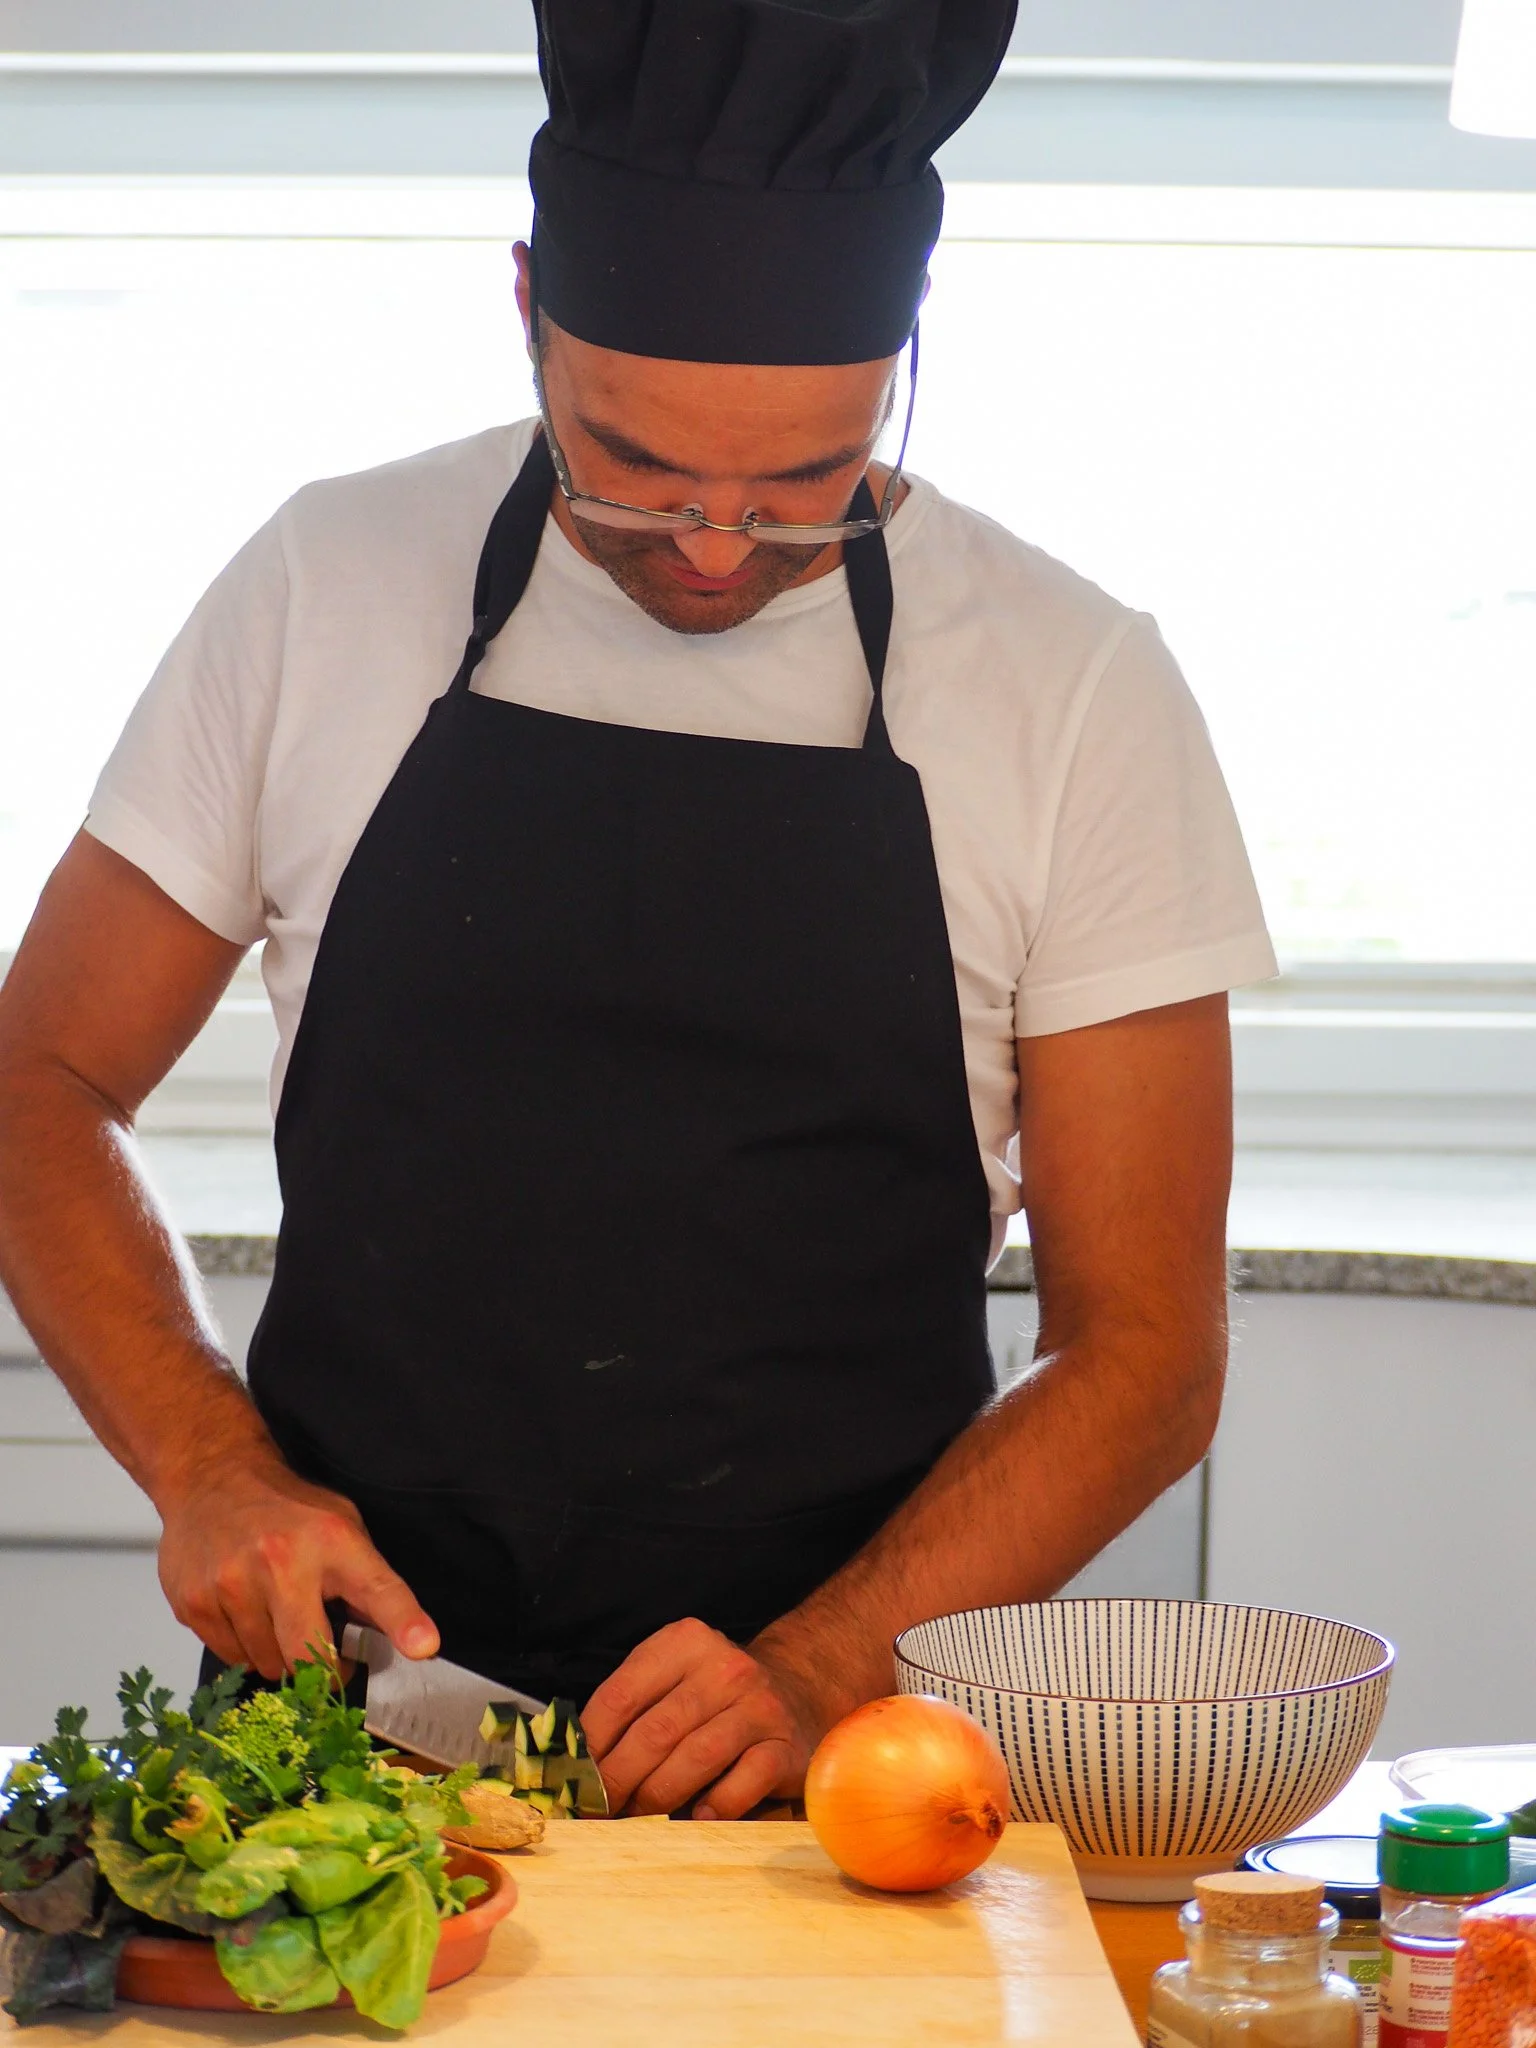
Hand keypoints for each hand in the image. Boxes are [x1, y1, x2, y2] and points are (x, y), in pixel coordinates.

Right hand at [157, 1451, 438, 1680]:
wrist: (210, 1477)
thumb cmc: (285, 1507)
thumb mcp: (340, 1525)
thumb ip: (365, 1580)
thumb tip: (397, 1640)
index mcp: (332, 1540)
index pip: (377, 1588)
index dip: (403, 1621)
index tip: (424, 1646)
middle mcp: (281, 1561)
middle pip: (308, 1655)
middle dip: (322, 1673)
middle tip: (327, 1663)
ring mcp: (232, 1584)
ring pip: (267, 1664)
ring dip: (278, 1655)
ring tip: (276, 1615)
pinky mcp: (194, 1603)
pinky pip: (231, 1657)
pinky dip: (243, 1647)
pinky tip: (244, 1610)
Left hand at [580, 1618, 828, 1818]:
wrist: (796, 1692)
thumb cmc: (714, 1697)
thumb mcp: (671, 1680)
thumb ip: (630, 1711)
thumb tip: (576, 1768)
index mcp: (685, 1643)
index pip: (622, 1695)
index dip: (591, 1744)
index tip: (574, 1779)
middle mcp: (725, 1667)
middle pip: (655, 1732)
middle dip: (618, 1780)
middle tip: (598, 1810)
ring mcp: (760, 1706)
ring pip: (694, 1759)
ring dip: (656, 1797)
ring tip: (637, 1817)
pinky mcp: (785, 1748)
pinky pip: (739, 1786)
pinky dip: (713, 1807)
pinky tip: (699, 1815)